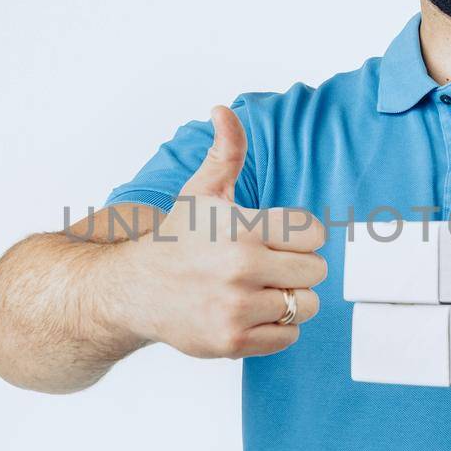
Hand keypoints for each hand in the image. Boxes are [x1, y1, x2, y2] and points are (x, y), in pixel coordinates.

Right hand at [123, 105, 327, 359]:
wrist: (135, 289)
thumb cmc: (178, 238)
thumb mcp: (201, 190)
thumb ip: (226, 151)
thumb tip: (223, 110)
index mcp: (242, 228)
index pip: (314, 233)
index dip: (301, 235)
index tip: (280, 237)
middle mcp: (241, 268)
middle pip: (316, 271)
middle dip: (299, 267)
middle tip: (271, 265)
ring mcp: (237, 308)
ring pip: (305, 305)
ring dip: (290, 298)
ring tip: (263, 288)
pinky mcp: (232, 340)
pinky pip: (288, 336)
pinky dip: (277, 327)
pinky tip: (252, 311)